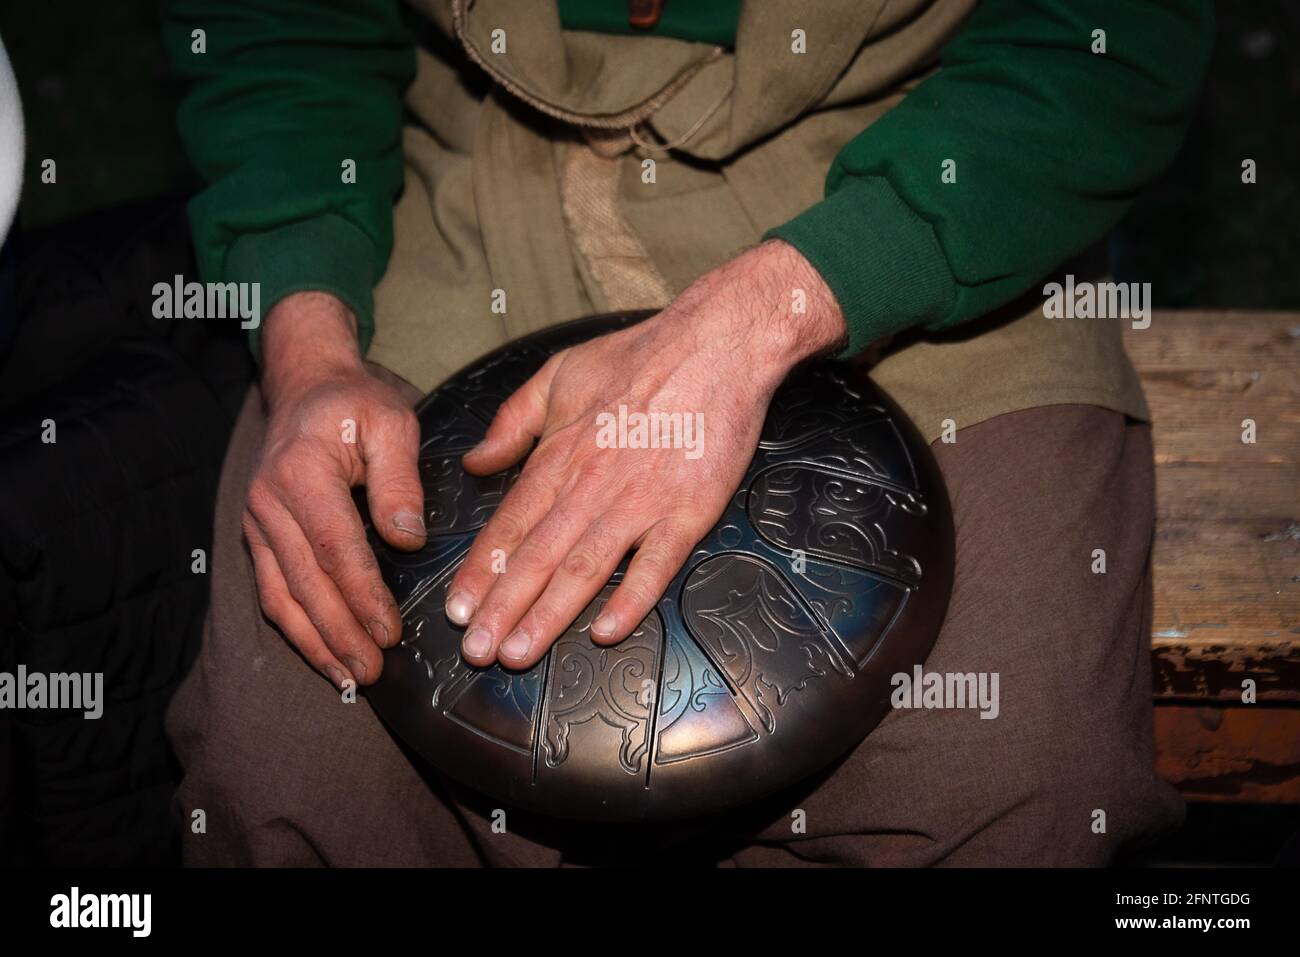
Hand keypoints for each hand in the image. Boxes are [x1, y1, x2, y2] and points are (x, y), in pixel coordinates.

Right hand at [243, 292, 425, 688]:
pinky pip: (272, 590)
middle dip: (340, 634)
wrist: (305, 387)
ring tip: (350, 678)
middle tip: (373, 673)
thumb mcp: (391, 424)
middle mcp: (268, 502)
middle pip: (305, 582)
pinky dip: (295, 629)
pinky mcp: (258, 536)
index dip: (362, 596)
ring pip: (281, 596)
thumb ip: (399, 482)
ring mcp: (257, 522)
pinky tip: (322, 656)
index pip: (335, 548)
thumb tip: (408, 540)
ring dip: (315, 643)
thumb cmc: (354, 404)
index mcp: (302, 473)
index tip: (391, 632)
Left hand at [443, 240, 847, 668]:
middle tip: (477, 652)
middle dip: (502, 608)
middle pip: (538, 557)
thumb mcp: (559, 373)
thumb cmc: (639, 356)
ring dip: (549, 614)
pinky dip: (630, 598)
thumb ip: (513, 421)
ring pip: (585, 567)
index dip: (481, 571)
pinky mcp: (688, 510)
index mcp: (560, 453)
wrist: (717, 343)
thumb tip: (476, 461)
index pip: (509, 524)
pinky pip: (655, 563)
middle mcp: (592, 483)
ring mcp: (641, 500)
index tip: (458, 609)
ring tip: (520, 653)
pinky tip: (605, 630)